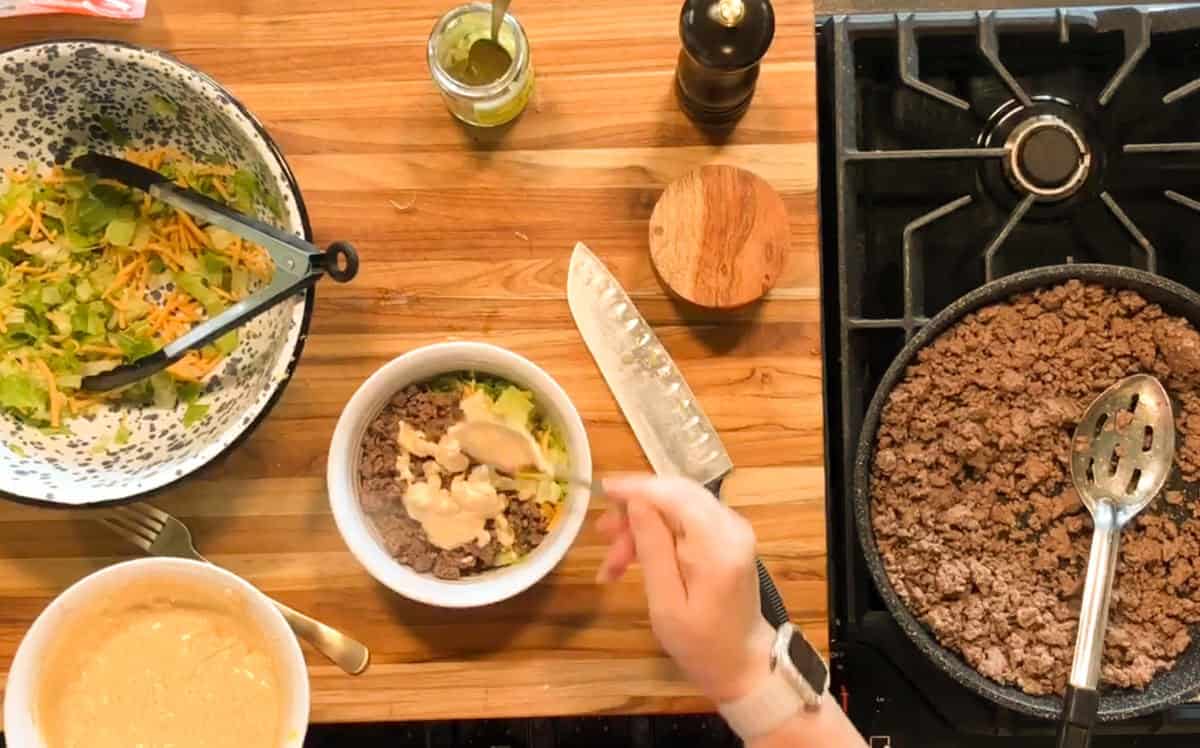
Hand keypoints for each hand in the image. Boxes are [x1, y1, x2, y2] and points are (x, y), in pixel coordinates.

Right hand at [595, 475, 775, 703]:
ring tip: (613, 561)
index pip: (675, 495)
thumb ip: (653, 548)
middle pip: (675, 495)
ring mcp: (731, 530)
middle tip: (602, 536)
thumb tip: (635, 502)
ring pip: (677, 507)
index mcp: (718, 545)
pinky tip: (633, 559)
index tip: (602, 490)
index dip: (637, 488)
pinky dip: (657, 534)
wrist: (741, 663)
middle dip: (634, 511)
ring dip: (642, 526)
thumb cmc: (701, 644)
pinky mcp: (726, 537)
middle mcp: (731, 527)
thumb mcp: (666, 603)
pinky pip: (685, 521)